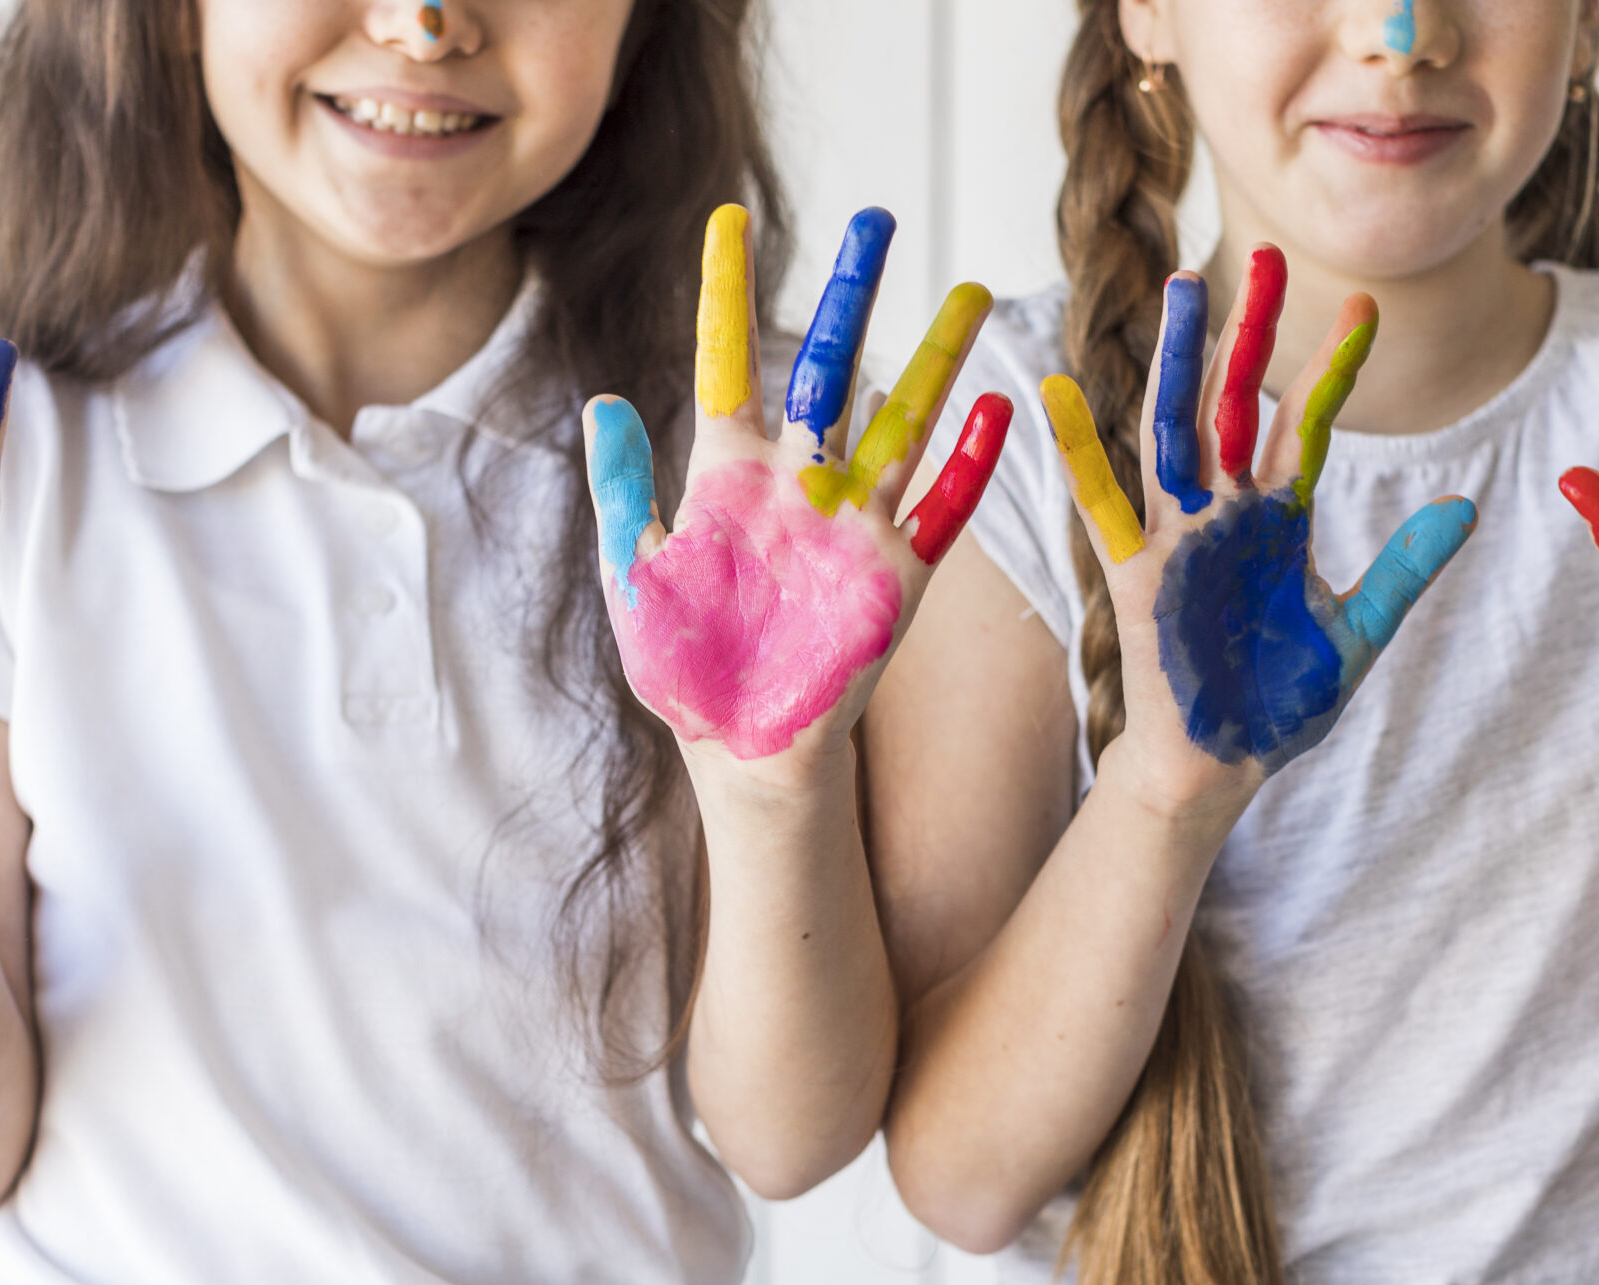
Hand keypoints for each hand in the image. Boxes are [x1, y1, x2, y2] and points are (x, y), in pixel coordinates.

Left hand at [583, 205, 1010, 783]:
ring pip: (902, 421)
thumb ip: (624, 490)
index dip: (728, 291)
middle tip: (877, 218)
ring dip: (936, 359)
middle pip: (831, 366)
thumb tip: (601, 401)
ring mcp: (853, 525)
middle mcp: (797, 484)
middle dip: (853, 292)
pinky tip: (996, 407)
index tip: (730, 221)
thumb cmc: (684, 671)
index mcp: (727, 475)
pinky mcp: (897, 576)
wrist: (743, 753)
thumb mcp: (635, 577)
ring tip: (967, 290)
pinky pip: (943, 508)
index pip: (728, 361)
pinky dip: (969, 461)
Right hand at [1041, 247, 1476, 812]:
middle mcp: (1225, 513)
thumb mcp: (1358, 632)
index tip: (1365, 306)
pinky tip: (1059, 394)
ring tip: (1187, 287)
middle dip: (1250, 331)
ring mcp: (1178, 536)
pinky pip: (1104, 503)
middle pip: (1236, 402)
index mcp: (1277, 520)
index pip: (1306, 425)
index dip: (1333, 369)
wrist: (1220, 768)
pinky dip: (1080, 451)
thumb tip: (1466, 508)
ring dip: (1182, 360)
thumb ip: (1404, 569)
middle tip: (1267, 257)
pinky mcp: (1137, 573)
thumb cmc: (1277, 707)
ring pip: (1178, 428)